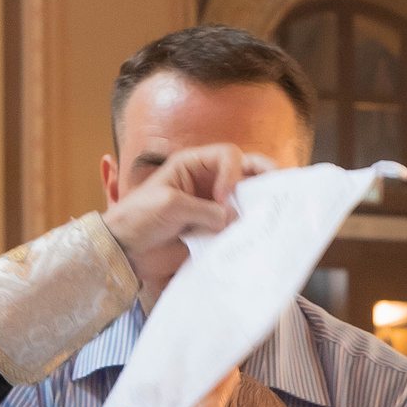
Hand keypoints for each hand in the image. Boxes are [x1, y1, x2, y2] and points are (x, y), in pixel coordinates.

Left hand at [101, 145, 277, 289]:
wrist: (125, 250)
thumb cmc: (139, 217)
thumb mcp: (170, 205)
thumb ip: (205, 210)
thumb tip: (234, 218)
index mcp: (193, 165)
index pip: (228, 156)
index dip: (232, 174)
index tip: (223, 198)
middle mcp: (208, 181)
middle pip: (246, 170)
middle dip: (264, 175)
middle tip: (281, 186)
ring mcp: (214, 206)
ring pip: (246, 198)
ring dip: (260, 202)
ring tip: (278, 209)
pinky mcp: (214, 229)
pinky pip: (238, 225)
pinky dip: (250, 227)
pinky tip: (262, 232)